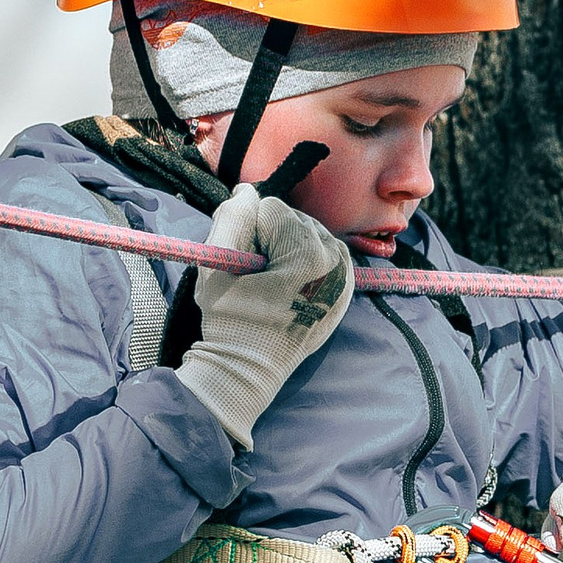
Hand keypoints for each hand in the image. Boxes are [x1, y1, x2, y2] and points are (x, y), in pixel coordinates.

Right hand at [176, 185, 354, 447]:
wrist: (250, 371)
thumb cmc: (229, 321)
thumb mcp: (216, 266)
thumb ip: (231, 218)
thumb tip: (247, 191)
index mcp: (308, 253)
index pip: (269, 207)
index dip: (247, 232)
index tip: (244, 266)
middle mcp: (336, 260)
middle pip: (292, 217)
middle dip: (270, 237)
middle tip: (257, 276)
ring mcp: (345, 275)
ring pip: (308, 231)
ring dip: (286, 247)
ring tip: (272, 283)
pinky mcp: (346, 287)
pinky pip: (323, 251)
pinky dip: (304, 259)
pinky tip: (290, 283)